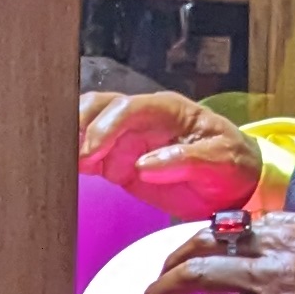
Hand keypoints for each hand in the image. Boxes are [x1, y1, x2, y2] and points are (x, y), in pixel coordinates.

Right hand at [79, 88, 262, 220]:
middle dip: (77, 126)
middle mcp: (142, 118)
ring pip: (86, 126)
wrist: (235, 186)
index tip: (90, 152)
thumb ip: (187, 159)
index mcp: (168, 110)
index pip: (127, 107)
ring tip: (59, 164)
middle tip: (67, 156)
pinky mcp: (118, 161)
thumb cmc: (232, 165)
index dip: (105, 126)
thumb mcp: (221, 161)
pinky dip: (72, 161)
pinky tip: (62, 172)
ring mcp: (127, 139)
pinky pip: (88, 156)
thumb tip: (145, 165)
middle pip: (98, 107)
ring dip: (70, 141)